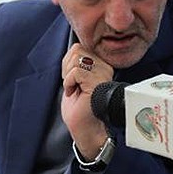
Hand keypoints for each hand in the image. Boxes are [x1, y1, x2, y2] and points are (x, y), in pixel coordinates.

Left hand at [61, 43, 114, 158]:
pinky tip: (75, 93)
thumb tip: (74, 46)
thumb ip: (77, 61)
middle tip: (73, 85)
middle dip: (67, 68)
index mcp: (101, 64)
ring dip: (68, 77)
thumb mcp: (74, 77)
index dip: (68, 63)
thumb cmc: (79, 106)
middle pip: (76, 49)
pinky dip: (69, 83)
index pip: (79, 47)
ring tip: (75, 89)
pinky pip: (76, 71)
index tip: (72, 80)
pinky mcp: (98, 82)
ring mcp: (103, 74)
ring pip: (75, 58)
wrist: (85, 128)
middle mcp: (106, 67)